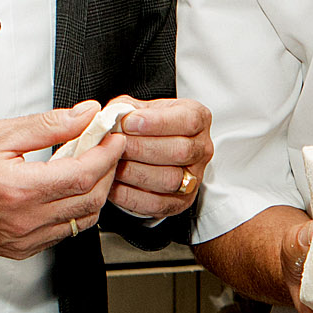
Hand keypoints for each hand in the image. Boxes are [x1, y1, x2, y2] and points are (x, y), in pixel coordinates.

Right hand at [0, 103, 121, 259]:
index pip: (83, 174)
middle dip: (107, 171)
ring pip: (82, 221)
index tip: (113, 136)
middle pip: (90, 200)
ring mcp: (23, 240)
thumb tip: (85, 114)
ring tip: (88, 164)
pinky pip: (63, 233)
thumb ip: (49, 125)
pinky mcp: (21, 250)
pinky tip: (66, 188)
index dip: (107, 153)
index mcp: (18, 189)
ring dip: (94, 192)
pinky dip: (75, 210)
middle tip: (106, 146)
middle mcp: (23, 221)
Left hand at [105, 97, 215, 220]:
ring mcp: (194, 178)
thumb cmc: (146, 128)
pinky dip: (130, 194)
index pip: (188, 121)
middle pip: (180, 151)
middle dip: (141, 148)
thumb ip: (126, 109)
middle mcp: (201, 149)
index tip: (128, 123)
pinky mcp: (181, 203)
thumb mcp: (138, 108)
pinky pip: (157, 204)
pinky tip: (114, 183)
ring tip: (112, 163)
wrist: (149, 152)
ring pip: (169, 179)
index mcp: (198, 119)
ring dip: (134, 172)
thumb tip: (111, 119)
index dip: (157, 122)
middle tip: (115, 145)